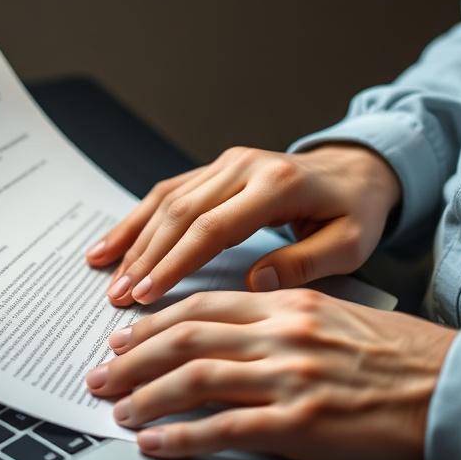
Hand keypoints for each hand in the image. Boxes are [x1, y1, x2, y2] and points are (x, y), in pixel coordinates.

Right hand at [85, 145, 400, 305]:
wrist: (357, 171)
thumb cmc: (354, 213)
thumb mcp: (349, 244)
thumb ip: (304, 262)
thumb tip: (254, 280)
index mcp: (277, 185)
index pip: (213, 227)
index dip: (175, 262)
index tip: (147, 295)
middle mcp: (244, 166)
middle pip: (180, 212)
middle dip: (145, 256)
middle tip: (118, 295)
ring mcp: (226, 163)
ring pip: (167, 199)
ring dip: (133, 237)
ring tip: (103, 272)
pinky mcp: (215, 169)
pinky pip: (168, 193)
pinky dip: (137, 219)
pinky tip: (112, 244)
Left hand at [85, 290, 455, 459]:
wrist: (459, 392)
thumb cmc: (407, 359)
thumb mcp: (341, 318)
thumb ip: (287, 320)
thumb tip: (239, 335)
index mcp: (291, 304)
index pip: (204, 305)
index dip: (156, 321)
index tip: (127, 336)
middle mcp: (282, 334)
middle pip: (185, 337)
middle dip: (133, 357)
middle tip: (103, 372)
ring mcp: (288, 378)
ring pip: (192, 379)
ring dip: (144, 395)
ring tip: (117, 408)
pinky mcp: (299, 425)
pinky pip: (222, 429)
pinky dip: (179, 437)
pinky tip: (154, 443)